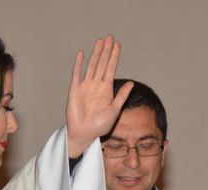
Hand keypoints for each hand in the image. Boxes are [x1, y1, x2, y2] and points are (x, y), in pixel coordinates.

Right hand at [66, 36, 133, 157]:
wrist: (85, 134)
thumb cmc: (100, 126)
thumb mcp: (114, 110)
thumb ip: (121, 96)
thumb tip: (131, 83)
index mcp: (106, 89)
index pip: (111, 69)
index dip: (115, 57)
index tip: (118, 45)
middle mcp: (96, 85)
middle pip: (102, 64)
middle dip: (106, 51)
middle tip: (110, 37)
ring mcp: (85, 86)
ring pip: (91, 66)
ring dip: (96, 54)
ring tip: (100, 41)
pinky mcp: (75, 90)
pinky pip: (77, 74)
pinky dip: (79, 64)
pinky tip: (82, 53)